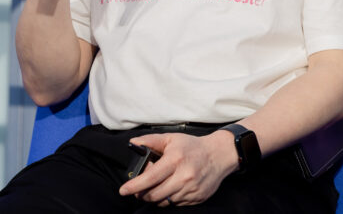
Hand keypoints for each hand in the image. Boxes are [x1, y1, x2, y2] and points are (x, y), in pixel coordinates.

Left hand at [119, 131, 238, 206]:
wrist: (219, 155)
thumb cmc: (193, 146)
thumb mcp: (171, 139)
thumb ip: (150, 141)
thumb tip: (133, 144)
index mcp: (175, 160)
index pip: (149, 178)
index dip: (134, 186)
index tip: (123, 190)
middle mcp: (183, 176)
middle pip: (154, 194)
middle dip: (142, 194)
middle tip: (139, 190)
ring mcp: (191, 189)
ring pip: (164, 201)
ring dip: (155, 197)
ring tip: (155, 188)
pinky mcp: (197, 197)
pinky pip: (176, 204)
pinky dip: (168, 199)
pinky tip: (170, 189)